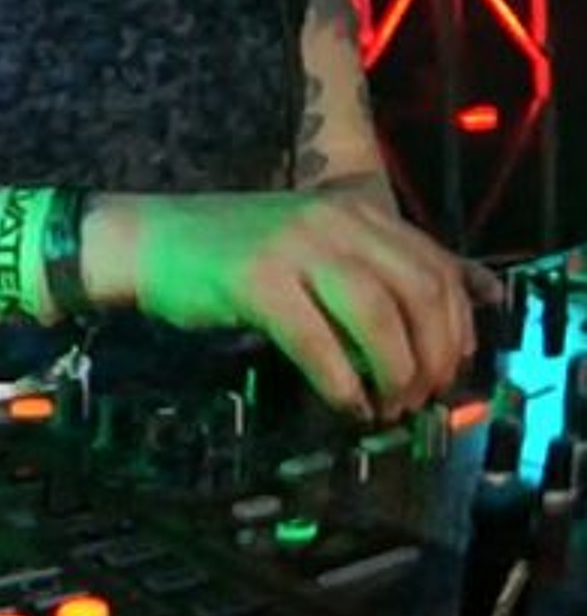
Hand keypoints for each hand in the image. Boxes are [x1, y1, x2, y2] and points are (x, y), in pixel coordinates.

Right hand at [101, 188, 484, 420]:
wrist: (148, 240)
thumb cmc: (232, 250)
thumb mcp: (317, 242)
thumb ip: (380, 264)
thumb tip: (467, 303)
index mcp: (355, 211)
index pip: (438, 268)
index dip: (457, 327)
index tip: (449, 369)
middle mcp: (333, 220)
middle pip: (419, 292)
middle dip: (433, 356)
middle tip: (420, 397)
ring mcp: (293, 247)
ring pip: (378, 314)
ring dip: (395, 371)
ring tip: (388, 404)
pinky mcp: (255, 280)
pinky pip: (317, 340)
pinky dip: (340, 381)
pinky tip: (345, 403)